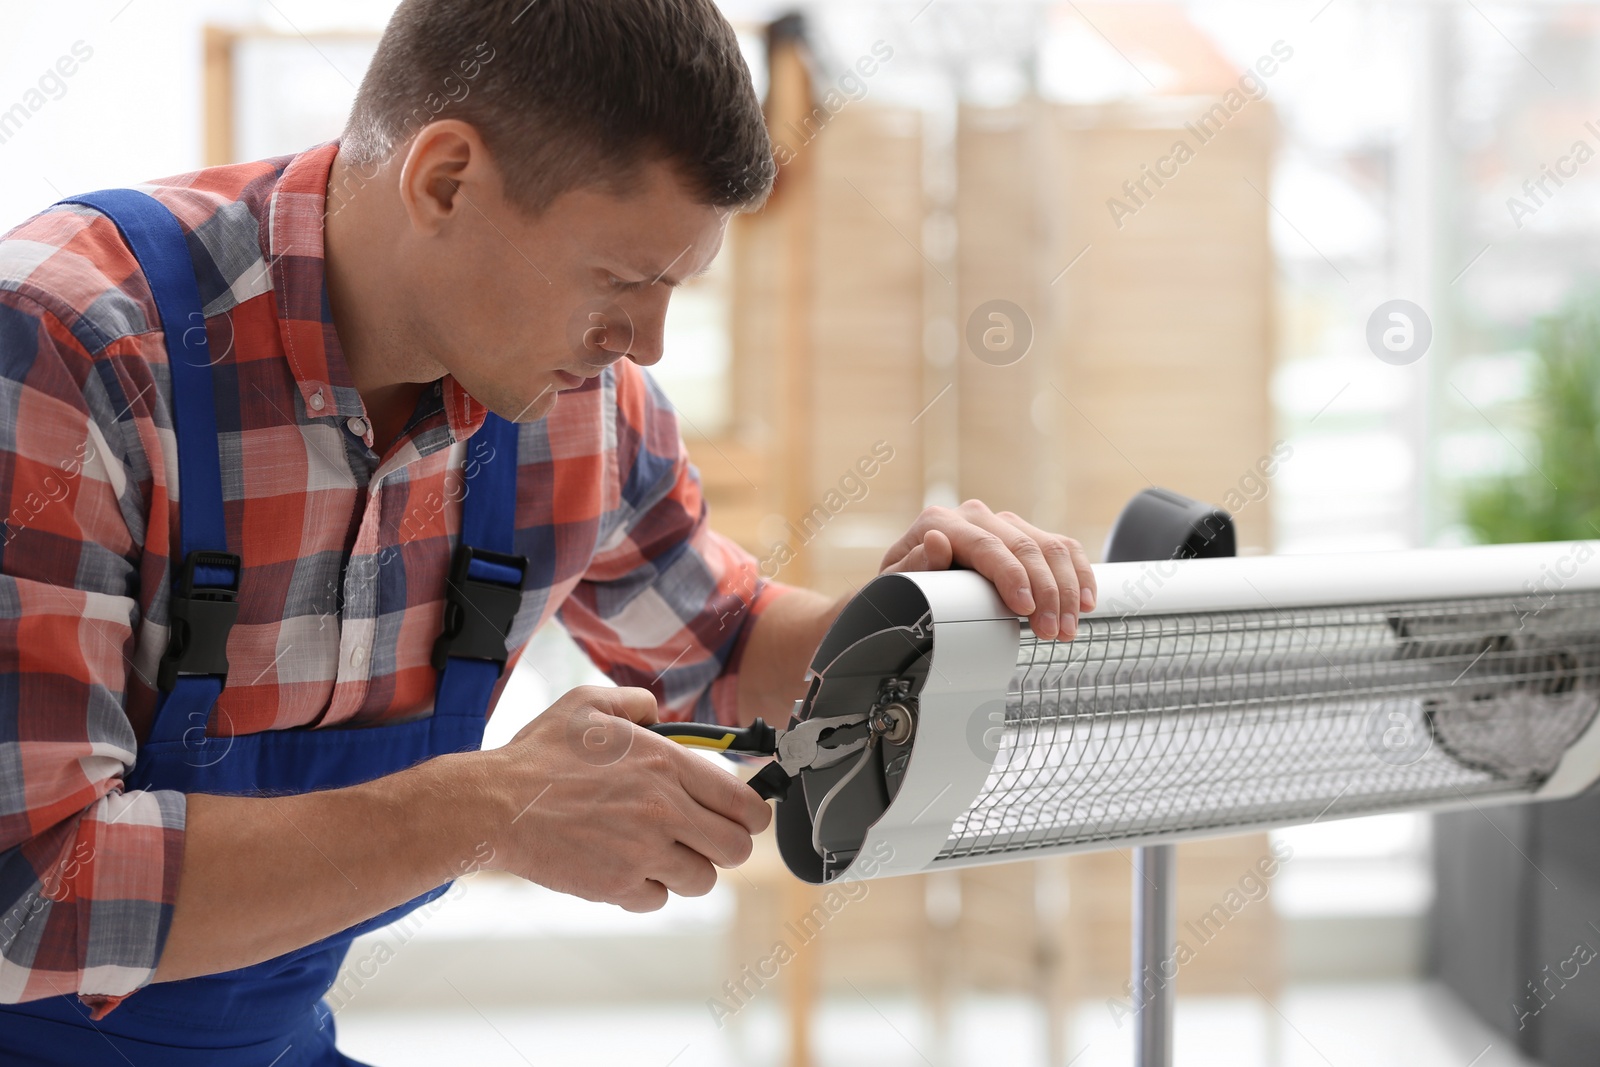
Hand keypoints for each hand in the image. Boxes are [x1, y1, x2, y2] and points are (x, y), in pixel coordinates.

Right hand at [480, 686, 770, 911]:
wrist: (495, 805)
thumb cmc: (539, 754)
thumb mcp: (589, 702)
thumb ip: (636, 703)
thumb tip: (659, 713)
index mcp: (666, 765)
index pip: (743, 803)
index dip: (752, 814)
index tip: (745, 817)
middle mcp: (663, 811)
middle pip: (735, 849)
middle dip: (726, 845)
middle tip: (704, 837)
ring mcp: (642, 853)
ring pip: (702, 880)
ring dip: (687, 869)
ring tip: (660, 852)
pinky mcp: (617, 886)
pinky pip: (657, 900)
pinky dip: (647, 890)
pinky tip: (625, 867)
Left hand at [879, 500, 1095, 639]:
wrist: (910, 583)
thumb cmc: (904, 587)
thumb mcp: (896, 583)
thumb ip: (915, 566)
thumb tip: (937, 542)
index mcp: (940, 522)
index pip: (986, 545)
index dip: (1011, 576)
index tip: (1025, 607)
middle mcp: (975, 516)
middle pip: (1024, 547)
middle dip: (1045, 592)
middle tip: (1051, 631)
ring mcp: (1003, 524)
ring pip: (1050, 547)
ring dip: (1067, 590)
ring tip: (1067, 628)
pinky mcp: (1025, 535)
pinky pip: (1062, 548)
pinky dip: (1080, 574)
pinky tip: (1086, 602)